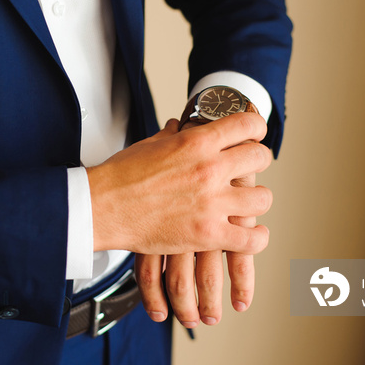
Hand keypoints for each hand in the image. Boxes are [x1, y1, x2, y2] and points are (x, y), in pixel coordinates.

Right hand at [133, 119, 268, 326]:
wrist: (102, 207)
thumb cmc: (120, 176)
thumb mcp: (149, 145)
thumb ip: (172, 136)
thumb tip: (178, 127)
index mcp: (197, 143)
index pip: (246, 125)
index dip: (256, 128)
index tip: (255, 135)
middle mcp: (210, 169)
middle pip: (260, 158)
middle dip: (259, 161)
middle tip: (251, 168)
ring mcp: (211, 203)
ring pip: (262, 198)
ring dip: (257, 200)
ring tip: (249, 204)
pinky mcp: (208, 234)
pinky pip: (251, 238)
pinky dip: (256, 238)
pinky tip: (251, 236)